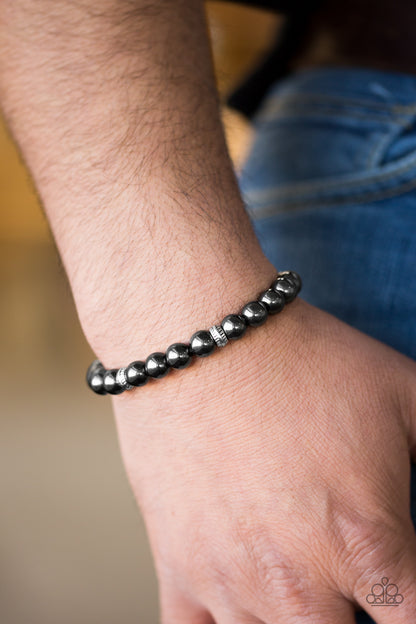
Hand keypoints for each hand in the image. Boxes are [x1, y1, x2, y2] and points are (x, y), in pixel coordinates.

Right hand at [110, 298, 415, 622]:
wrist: (200, 340)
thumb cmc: (299, 361)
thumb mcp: (407, 393)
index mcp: (367, 545)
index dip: (415, 606)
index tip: (401, 586)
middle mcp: (299, 584)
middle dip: (357, 614)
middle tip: (352, 580)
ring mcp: (230, 584)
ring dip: (297, 616)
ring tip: (301, 576)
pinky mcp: (177, 568)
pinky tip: (243, 604)